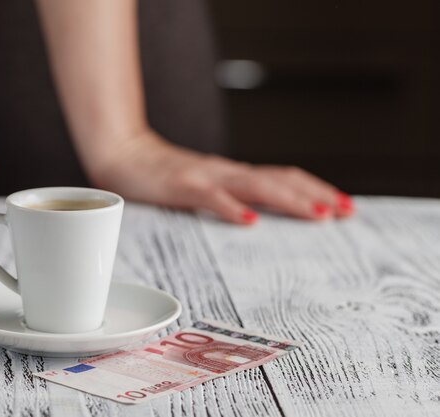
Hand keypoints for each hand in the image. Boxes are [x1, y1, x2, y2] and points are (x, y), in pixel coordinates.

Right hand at [88, 130, 354, 224]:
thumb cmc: (160, 176)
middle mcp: (225, 172)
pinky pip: (209, 196)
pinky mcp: (180, 185)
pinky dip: (231, 208)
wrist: (121, 153)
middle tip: (345, 211)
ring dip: (288, 200)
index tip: (343, 205)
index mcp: (232, 175)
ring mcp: (204, 176)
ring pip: (253, 185)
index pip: (281, 178)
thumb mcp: (200, 186)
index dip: (314, 189)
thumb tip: (255, 215)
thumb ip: (225, 196)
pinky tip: (250, 221)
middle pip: (278, 179)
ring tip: (317, 214)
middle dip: (314, 195)